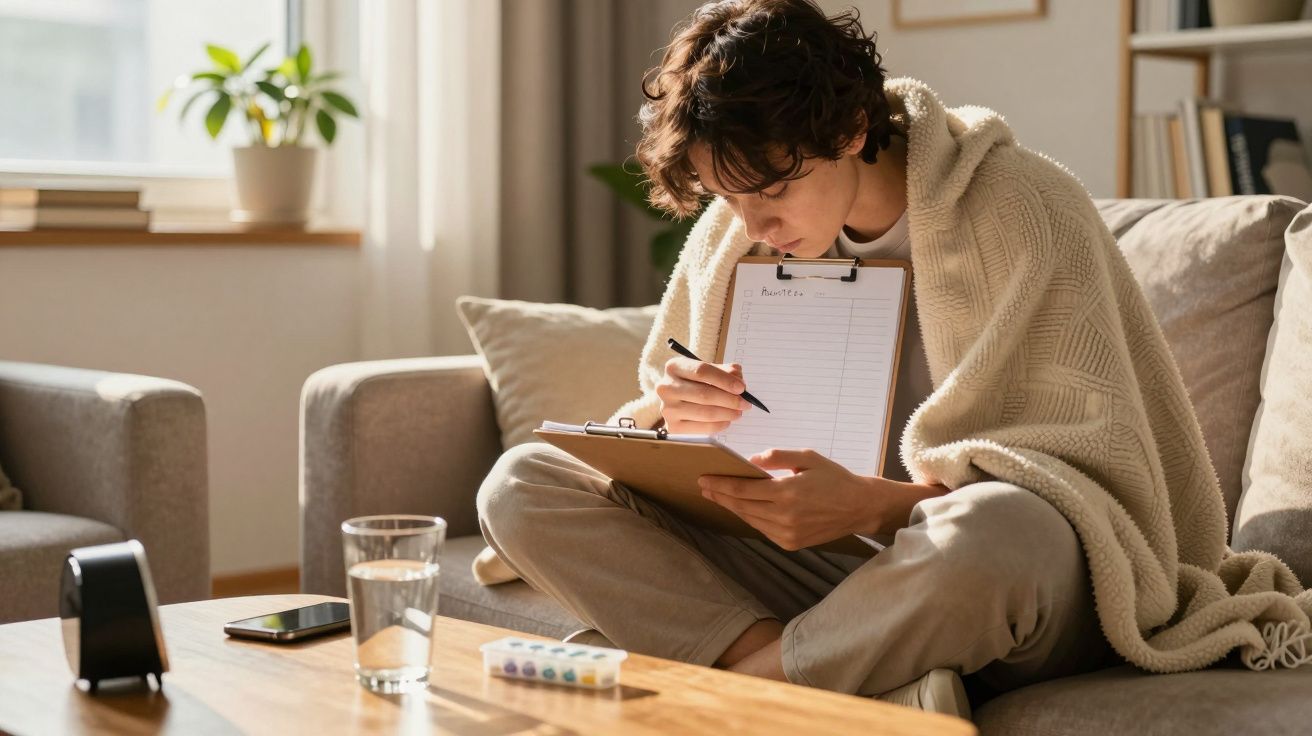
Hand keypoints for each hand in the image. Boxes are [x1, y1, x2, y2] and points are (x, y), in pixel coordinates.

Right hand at [656, 357, 751, 433]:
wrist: (676, 399)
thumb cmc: (695, 382)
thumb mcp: (708, 370)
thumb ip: (725, 371)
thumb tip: (739, 381)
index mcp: (674, 367)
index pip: (702, 371)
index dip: (724, 380)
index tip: (741, 388)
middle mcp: (666, 387)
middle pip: (704, 394)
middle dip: (730, 400)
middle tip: (745, 403)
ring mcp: (667, 408)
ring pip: (705, 413)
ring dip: (727, 413)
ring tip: (738, 412)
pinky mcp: (672, 427)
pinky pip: (702, 428)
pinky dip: (719, 425)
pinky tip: (727, 421)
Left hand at [700, 449, 948, 550]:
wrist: (860, 507)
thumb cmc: (834, 478)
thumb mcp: (807, 458)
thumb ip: (778, 457)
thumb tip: (752, 460)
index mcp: (787, 492)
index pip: (743, 490)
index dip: (720, 485)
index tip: (704, 479)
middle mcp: (784, 516)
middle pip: (742, 506)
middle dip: (720, 496)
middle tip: (704, 487)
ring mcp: (787, 533)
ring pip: (750, 520)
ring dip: (732, 508)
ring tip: (718, 497)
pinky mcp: (791, 543)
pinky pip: (762, 529)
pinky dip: (750, 518)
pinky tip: (742, 508)